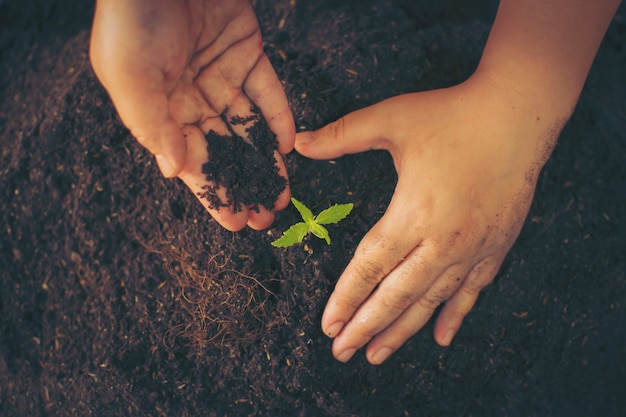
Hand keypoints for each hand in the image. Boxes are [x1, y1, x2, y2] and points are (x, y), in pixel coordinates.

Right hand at [90, 0, 294, 230]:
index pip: (192, 163)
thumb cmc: (132, 17)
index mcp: (160, 109)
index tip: (236, 223)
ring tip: (282, 194)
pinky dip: (278, 117)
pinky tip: (286, 146)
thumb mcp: (129, 75)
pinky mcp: (246, 52)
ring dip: (266, 161)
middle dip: (245, 185)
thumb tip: (174, 172)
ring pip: (249, 128)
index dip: (215, 194)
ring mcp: (221, 76)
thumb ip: (151, 126)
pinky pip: (266, 91)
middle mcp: (192, 98)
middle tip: (266, 217)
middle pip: (225, 152)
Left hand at [295, 72, 559, 363]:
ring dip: (402, 330)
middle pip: (397, 296)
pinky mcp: (496, 246)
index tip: (328, 325)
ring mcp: (472, 248)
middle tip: (342, 352)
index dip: (346, 298)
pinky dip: (454, 317)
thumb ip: (341, 136)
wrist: (517, 114)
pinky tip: (439, 339)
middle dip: (366, 326)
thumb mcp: (391, 119)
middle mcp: (442, 240)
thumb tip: (299, 142)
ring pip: (431, 301)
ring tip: (377, 355)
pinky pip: (472, 291)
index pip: (370, 268)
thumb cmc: (452, 115)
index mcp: (413, 213)